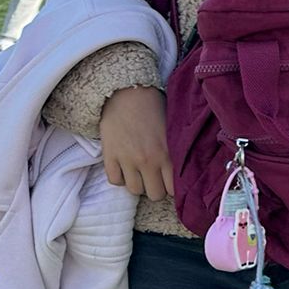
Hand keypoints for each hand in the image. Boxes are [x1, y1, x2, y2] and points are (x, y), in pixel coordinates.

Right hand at [99, 85, 173, 201]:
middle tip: (153, 177)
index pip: (173, 189)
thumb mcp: (171, 131)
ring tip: (138, 172)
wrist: (127, 93)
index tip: (168, 180)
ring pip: (134, 190)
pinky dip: (120, 177)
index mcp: (167, 154)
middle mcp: (148, 161)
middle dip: (155, 188)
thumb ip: (174, 153)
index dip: (171, 187)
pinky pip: (115, 181)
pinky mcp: (110, 156)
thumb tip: (179, 171)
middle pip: (154, 195)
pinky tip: (123, 167)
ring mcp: (127, 160)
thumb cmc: (153, 108)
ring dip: (137, 183)